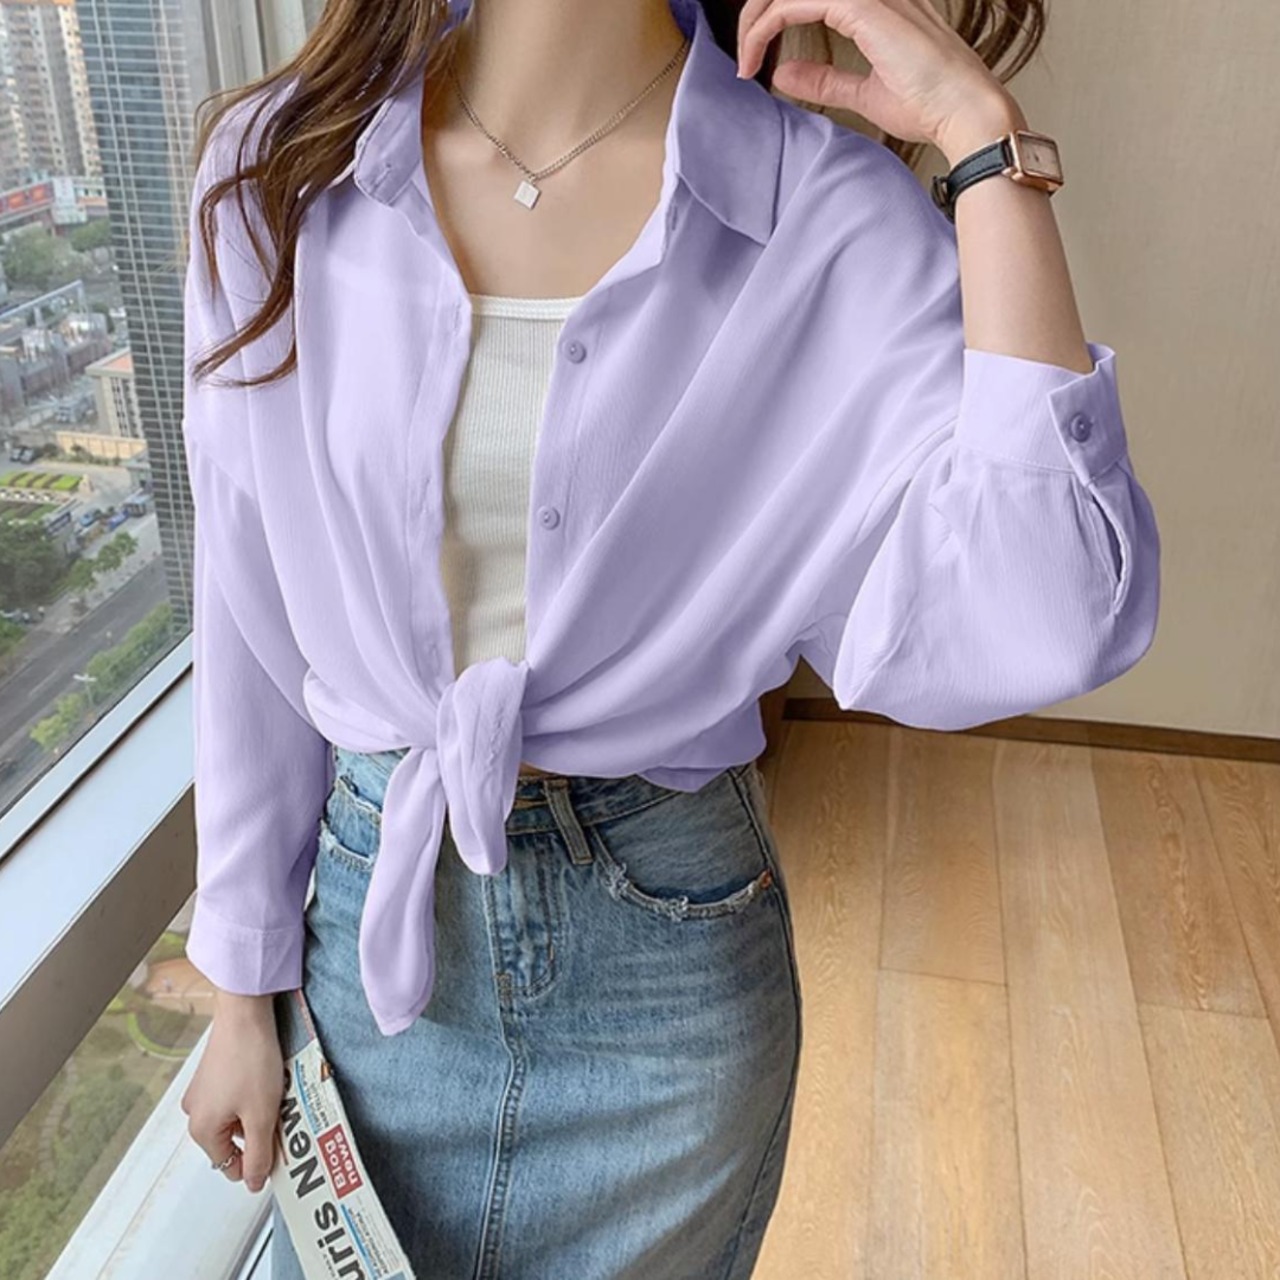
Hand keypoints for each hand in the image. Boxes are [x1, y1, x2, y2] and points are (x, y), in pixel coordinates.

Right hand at [181, 991, 282, 1193]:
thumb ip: (257, 1155)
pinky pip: (236, 1096)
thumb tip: (252, 1184)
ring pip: (237, 1117)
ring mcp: (203, 1091)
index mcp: (201, 1130)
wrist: (245, 1011)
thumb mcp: (261, 1116)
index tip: (280, 1147)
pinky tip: (270, 1079)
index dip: (258, 1161)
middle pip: (234, 1140)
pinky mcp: (214, 1073)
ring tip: (276, 1093)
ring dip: (259, 1111)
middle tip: (282, 1114)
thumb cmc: (251, 1059)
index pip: (230, 1166)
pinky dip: (254, 1094)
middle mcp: (195, 1112)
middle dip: (260, 1132)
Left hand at [737, 0, 1022, 163]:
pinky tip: (756, 54)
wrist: (963, 111)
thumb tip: (785, 72)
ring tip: (746, 56)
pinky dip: (768, 26)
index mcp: (875, 5)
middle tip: (744, 56)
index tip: (753, 61)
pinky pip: (797, 2)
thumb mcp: (863, 92)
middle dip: (758, 13)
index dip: (772, 20)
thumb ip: (825, 79)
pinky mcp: (864, 7)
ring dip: (757, 19)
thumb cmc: (929, 105)